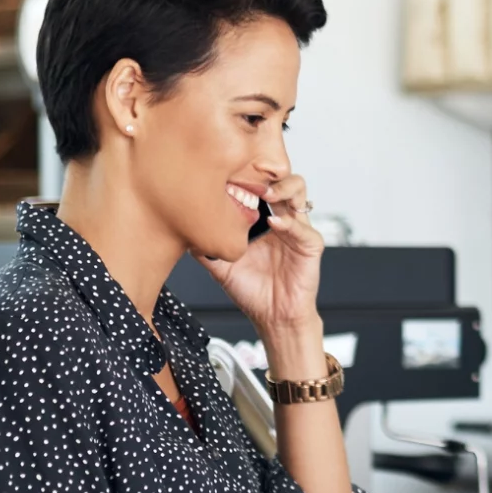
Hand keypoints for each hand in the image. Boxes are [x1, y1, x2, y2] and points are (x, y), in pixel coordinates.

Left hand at [196, 172, 323, 342]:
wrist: (272, 318)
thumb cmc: (252, 292)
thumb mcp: (220, 265)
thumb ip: (204, 248)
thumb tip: (181, 232)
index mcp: (264, 220)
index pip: (259, 186)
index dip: (246, 177)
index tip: (228, 177)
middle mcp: (283, 220)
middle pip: (282, 179)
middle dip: (267, 174)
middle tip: (249, 178)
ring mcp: (298, 231)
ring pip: (300, 193)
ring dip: (283, 188)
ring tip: (267, 194)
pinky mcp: (310, 246)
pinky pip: (304, 228)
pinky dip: (289, 223)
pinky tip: (274, 223)